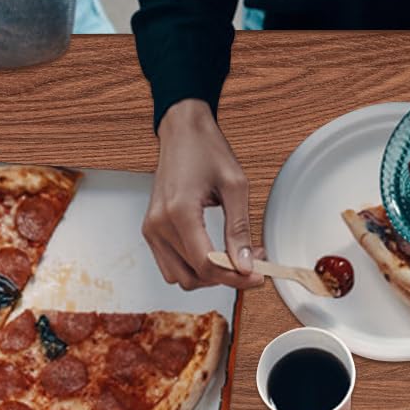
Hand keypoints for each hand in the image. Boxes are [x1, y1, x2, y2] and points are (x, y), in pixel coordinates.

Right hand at [143, 99, 261, 291]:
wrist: (182, 131)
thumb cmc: (206, 150)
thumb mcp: (235, 186)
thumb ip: (239, 229)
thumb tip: (245, 265)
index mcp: (179, 211)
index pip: (207, 264)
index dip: (235, 278)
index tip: (258, 276)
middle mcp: (159, 224)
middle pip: (194, 276)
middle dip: (225, 278)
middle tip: (250, 264)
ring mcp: (152, 229)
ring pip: (181, 278)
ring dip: (209, 277)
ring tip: (232, 259)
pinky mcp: (151, 231)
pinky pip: (172, 266)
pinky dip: (194, 269)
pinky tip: (213, 255)